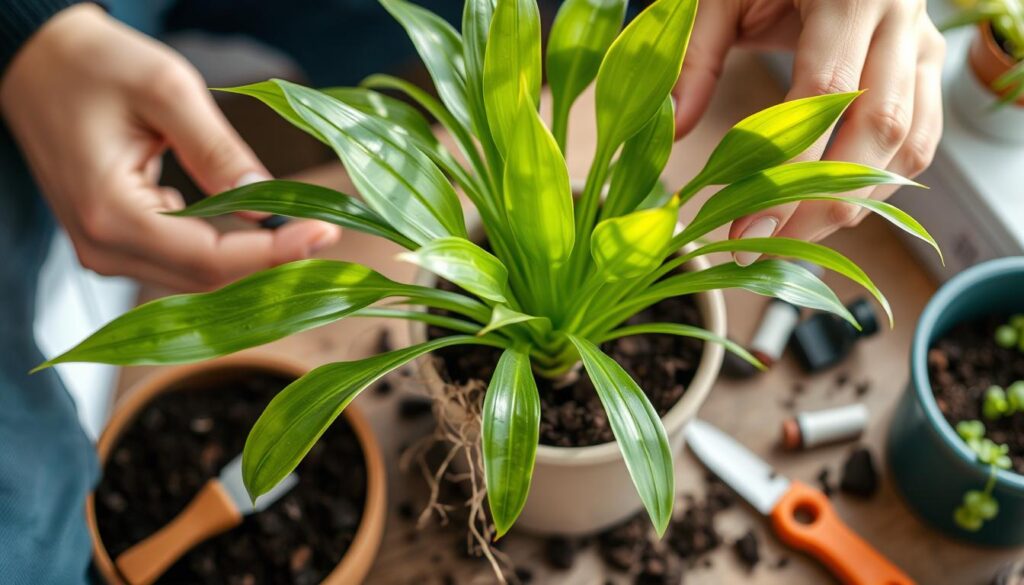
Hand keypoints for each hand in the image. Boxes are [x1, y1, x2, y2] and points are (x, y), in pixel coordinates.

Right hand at [0, 4, 339, 290]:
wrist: (38, 61)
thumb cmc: (95, 64)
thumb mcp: (166, 91)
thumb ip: (219, 152)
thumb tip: (269, 204)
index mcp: (110, 214)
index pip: (211, 259)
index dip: (274, 253)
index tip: (324, 232)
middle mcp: (104, 247)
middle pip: (208, 280)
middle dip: (272, 261)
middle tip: (327, 232)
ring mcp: (107, 250)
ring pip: (199, 278)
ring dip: (254, 261)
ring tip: (305, 231)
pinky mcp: (117, 242)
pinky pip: (183, 261)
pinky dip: (228, 250)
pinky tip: (265, 229)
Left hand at [673, 0, 944, 263]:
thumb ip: (696, 56)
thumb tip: (676, 130)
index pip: (826, 95)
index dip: (788, 169)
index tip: (747, 225)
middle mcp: (900, 20)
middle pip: (878, 129)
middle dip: (822, 204)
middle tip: (767, 248)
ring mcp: (921, 45)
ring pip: (908, 144)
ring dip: (854, 203)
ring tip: (793, 240)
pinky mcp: (925, 67)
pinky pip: (919, 139)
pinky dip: (879, 183)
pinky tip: (829, 209)